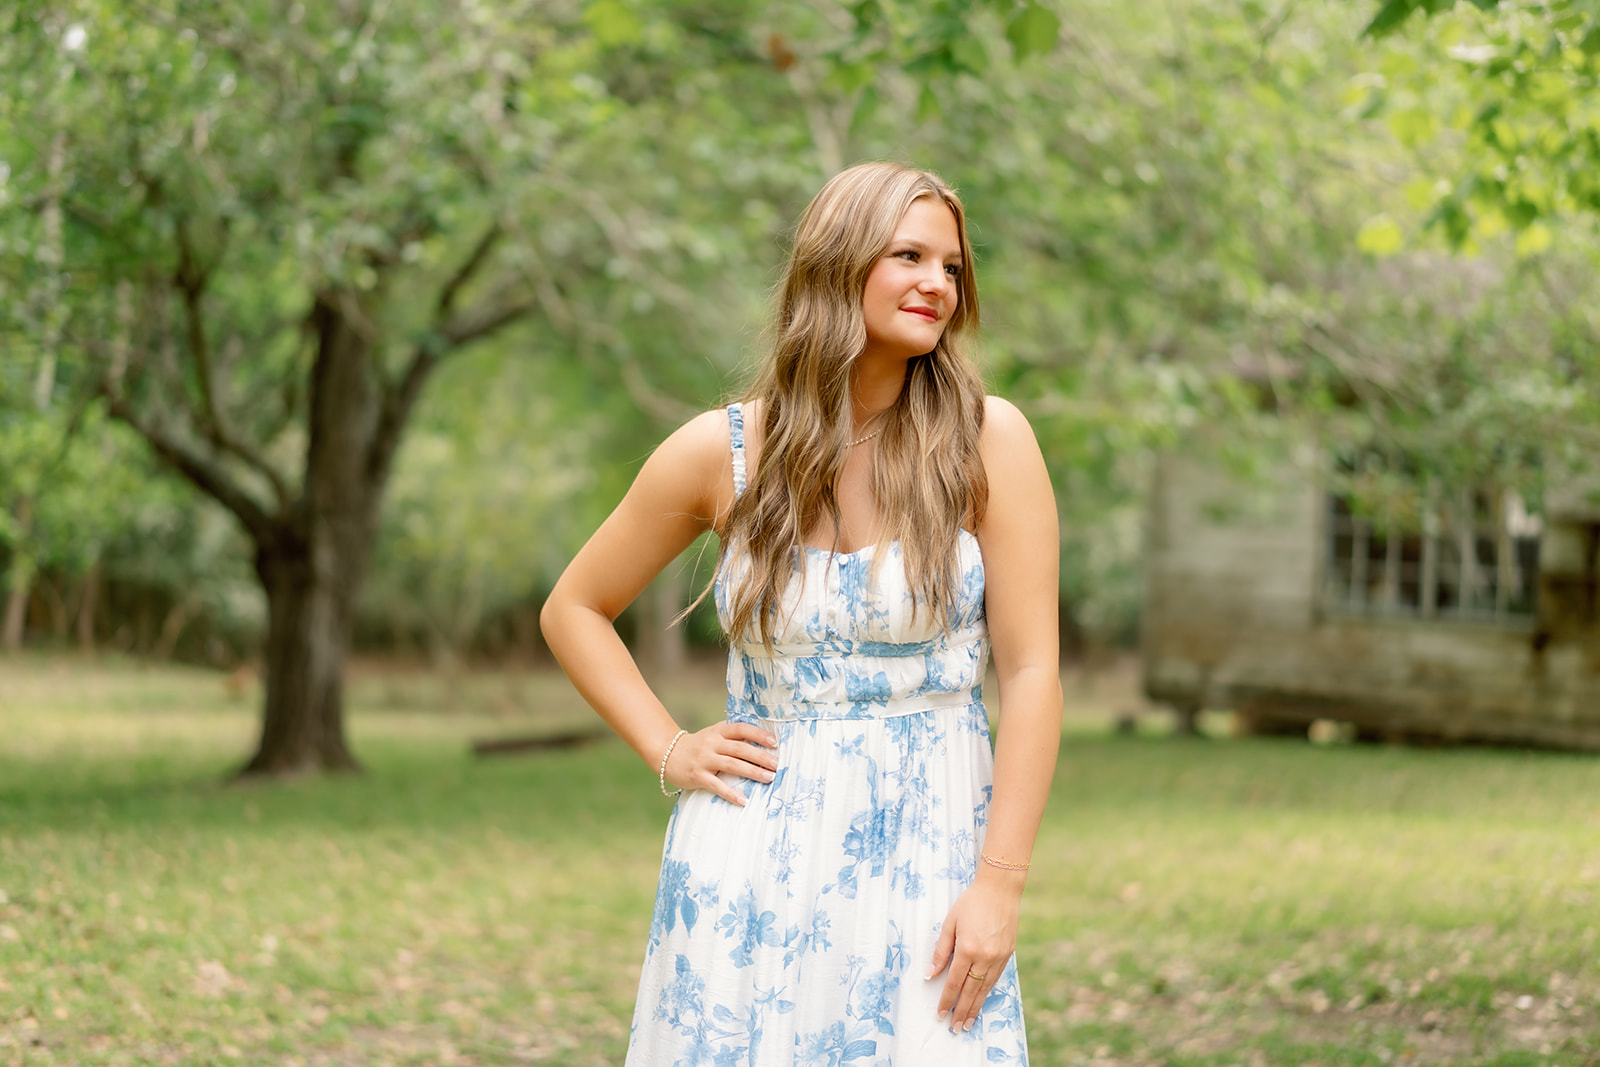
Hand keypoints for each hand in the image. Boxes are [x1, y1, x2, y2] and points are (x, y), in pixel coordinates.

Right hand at [662, 721, 778, 805]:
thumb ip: (733, 737)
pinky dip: (731, 794)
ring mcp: (704, 759)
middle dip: (760, 757)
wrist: (668, 753)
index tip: (774, 743)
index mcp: (718, 731)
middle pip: (740, 748)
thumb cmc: (699, 745)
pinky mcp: (697, 776)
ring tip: (768, 778)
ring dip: (752, 772)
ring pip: (732, 765)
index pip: (741, 729)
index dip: (758, 734)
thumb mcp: (714, 734)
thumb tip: (762, 743)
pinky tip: (743, 801)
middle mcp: (712, 743)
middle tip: (777, 765)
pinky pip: (717, 785)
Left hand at [925, 872, 1022, 1030]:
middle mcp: (985, 957)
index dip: (947, 1000)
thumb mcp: (950, 923)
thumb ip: (941, 951)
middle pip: (971, 991)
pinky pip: (996, 978)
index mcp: (968, 949)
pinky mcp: (1008, 954)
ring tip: (969, 1021)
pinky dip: (988, 991)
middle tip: (956, 1028)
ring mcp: (999, 957)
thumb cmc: (971, 903)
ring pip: (985, 988)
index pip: (954, 982)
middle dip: (962, 1010)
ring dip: (976, 1006)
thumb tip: (930, 974)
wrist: (1000, 890)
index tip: (941, 1014)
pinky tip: (982, 1000)